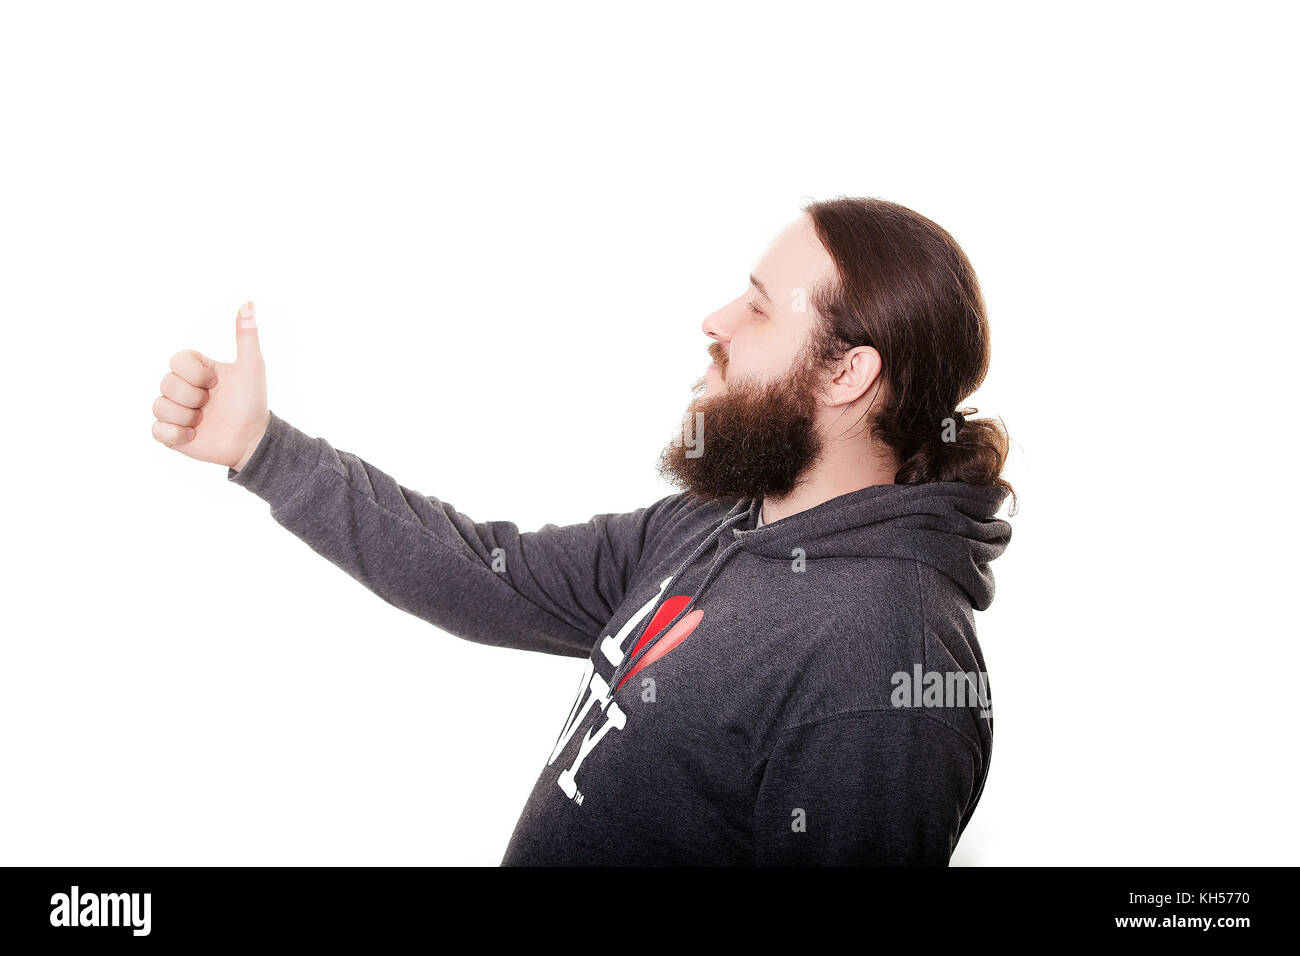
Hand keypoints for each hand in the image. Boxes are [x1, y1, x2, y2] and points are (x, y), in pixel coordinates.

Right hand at [152, 301, 269, 470]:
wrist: (252, 439)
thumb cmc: (252, 402)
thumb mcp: (252, 367)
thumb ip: (246, 336)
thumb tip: (249, 302)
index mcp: (196, 368)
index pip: (177, 361)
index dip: (196, 374)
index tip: (216, 382)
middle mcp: (182, 387)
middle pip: (166, 383)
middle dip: (193, 397)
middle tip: (211, 404)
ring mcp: (174, 410)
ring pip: (159, 406)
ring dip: (186, 416)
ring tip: (204, 420)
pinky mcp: (170, 433)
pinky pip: (156, 430)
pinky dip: (175, 434)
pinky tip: (193, 435)